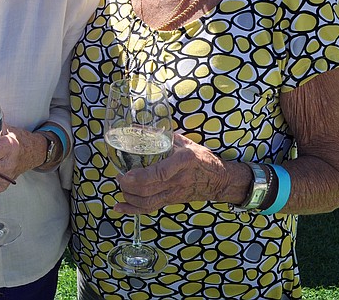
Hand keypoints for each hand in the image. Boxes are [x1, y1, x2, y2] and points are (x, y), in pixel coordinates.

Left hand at [113, 133, 231, 214]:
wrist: (220, 180)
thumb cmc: (202, 158)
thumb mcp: (186, 143)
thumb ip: (163, 136)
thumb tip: (138, 127)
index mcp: (183, 161)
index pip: (160, 173)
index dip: (140, 177)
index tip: (126, 173)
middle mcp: (177, 180)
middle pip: (148, 190)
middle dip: (128, 186)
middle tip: (119, 175)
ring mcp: (174, 193)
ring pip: (147, 202)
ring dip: (128, 196)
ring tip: (121, 185)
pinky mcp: (171, 201)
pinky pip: (150, 208)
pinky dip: (133, 210)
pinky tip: (119, 207)